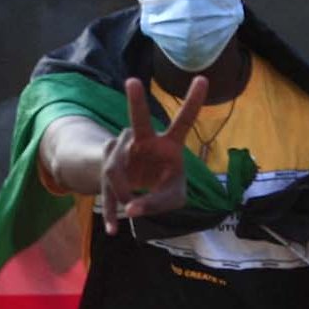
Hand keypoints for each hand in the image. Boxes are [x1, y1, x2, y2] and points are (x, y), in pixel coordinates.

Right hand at [100, 76, 207, 234]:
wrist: (134, 186)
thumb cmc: (162, 185)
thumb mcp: (172, 198)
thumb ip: (158, 204)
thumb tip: (131, 209)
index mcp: (168, 145)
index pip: (183, 122)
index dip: (193, 102)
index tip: (203, 78)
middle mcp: (143, 141)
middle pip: (138, 121)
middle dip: (136, 102)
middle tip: (132, 82)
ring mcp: (121, 151)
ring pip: (118, 170)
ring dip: (124, 193)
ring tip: (130, 211)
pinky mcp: (106, 167)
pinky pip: (106, 187)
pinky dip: (111, 212)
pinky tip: (112, 229)